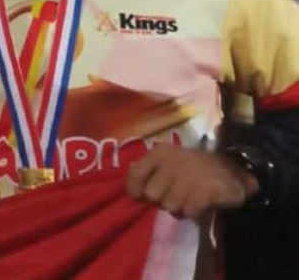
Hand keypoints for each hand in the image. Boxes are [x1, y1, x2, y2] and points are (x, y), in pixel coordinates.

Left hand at [126, 145, 258, 218]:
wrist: (233, 170)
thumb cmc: (192, 169)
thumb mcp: (167, 163)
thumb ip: (147, 170)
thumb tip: (130, 181)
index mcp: (160, 153)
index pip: (135, 175)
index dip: (135, 190)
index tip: (142, 196)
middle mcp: (172, 161)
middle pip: (152, 195)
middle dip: (161, 200)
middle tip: (174, 195)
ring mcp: (190, 175)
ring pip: (169, 206)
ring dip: (178, 208)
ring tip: (188, 198)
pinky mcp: (206, 190)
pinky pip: (187, 211)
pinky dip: (192, 211)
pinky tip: (199, 203)